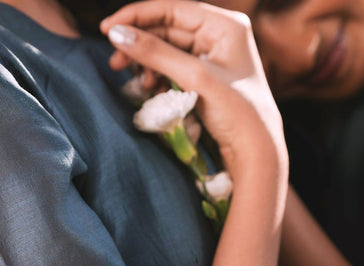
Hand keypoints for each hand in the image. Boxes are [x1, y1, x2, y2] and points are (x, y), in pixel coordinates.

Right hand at [100, 0, 286, 180]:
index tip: (107, 29)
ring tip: (139, 83)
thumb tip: (116, 33)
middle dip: (140, 46)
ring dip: (148, 65)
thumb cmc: (236, 112)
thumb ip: (156, 53)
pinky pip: (174, 71)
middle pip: (167, 30)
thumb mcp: (195, 78)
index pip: (172, 9)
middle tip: (115, 63)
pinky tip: (153, 91)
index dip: (137, 16)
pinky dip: (159, 79)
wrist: (256, 153)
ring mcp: (213, 59)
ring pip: (168, 52)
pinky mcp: (206, 81)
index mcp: (225, 26)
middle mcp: (220, 37)